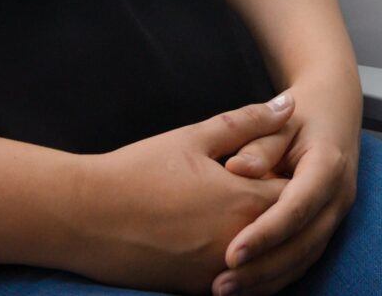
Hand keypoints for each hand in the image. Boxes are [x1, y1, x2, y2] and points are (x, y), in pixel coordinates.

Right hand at [62, 97, 293, 294]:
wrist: (84, 218)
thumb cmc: (137, 171)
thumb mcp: (194, 137)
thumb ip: (248, 121)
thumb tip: (290, 104)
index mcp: (244, 200)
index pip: (297, 194)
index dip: (295, 177)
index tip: (283, 162)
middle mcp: (240, 242)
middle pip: (286, 230)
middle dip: (285, 211)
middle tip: (270, 185)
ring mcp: (219, 271)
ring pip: (265, 260)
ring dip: (265, 240)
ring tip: (244, 213)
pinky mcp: (198, 289)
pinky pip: (238, 278)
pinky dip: (242, 261)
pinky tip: (225, 238)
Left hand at [216, 71, 360, 295]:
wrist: (334, 110)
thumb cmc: (301, 113)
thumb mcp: (281, 119)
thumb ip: (259, 143)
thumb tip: (235, 169)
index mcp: (328, 165)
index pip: (296, 207)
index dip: (265, 234)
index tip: (231, 254)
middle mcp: (338, 196)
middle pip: (303, 244)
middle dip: (262, 269)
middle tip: (220, 285)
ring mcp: (335, 214)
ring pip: (305, 258)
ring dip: (267, 280)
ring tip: (226, 292)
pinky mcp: (326, 226)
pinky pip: (304, 258)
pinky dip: (277, 277)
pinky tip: (247, 287)